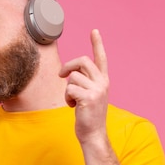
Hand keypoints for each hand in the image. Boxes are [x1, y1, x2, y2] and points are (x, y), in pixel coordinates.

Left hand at [59, 29, 109, 143]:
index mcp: (103, 80)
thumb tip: (69, 72)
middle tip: (61, 75)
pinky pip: (69, 89)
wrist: (93, 134)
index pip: (101, 58)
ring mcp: (97, 90)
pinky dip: (67, 98)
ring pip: (72, 77)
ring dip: (67, 89)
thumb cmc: (88, 115)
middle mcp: (103, 82)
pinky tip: (73, 106)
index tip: (94, 31)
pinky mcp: (88, 98)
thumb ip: (85, 81)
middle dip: (68, 66)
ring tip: (73, 100)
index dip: (97, 44)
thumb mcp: (89, 94)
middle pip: (82, 61)